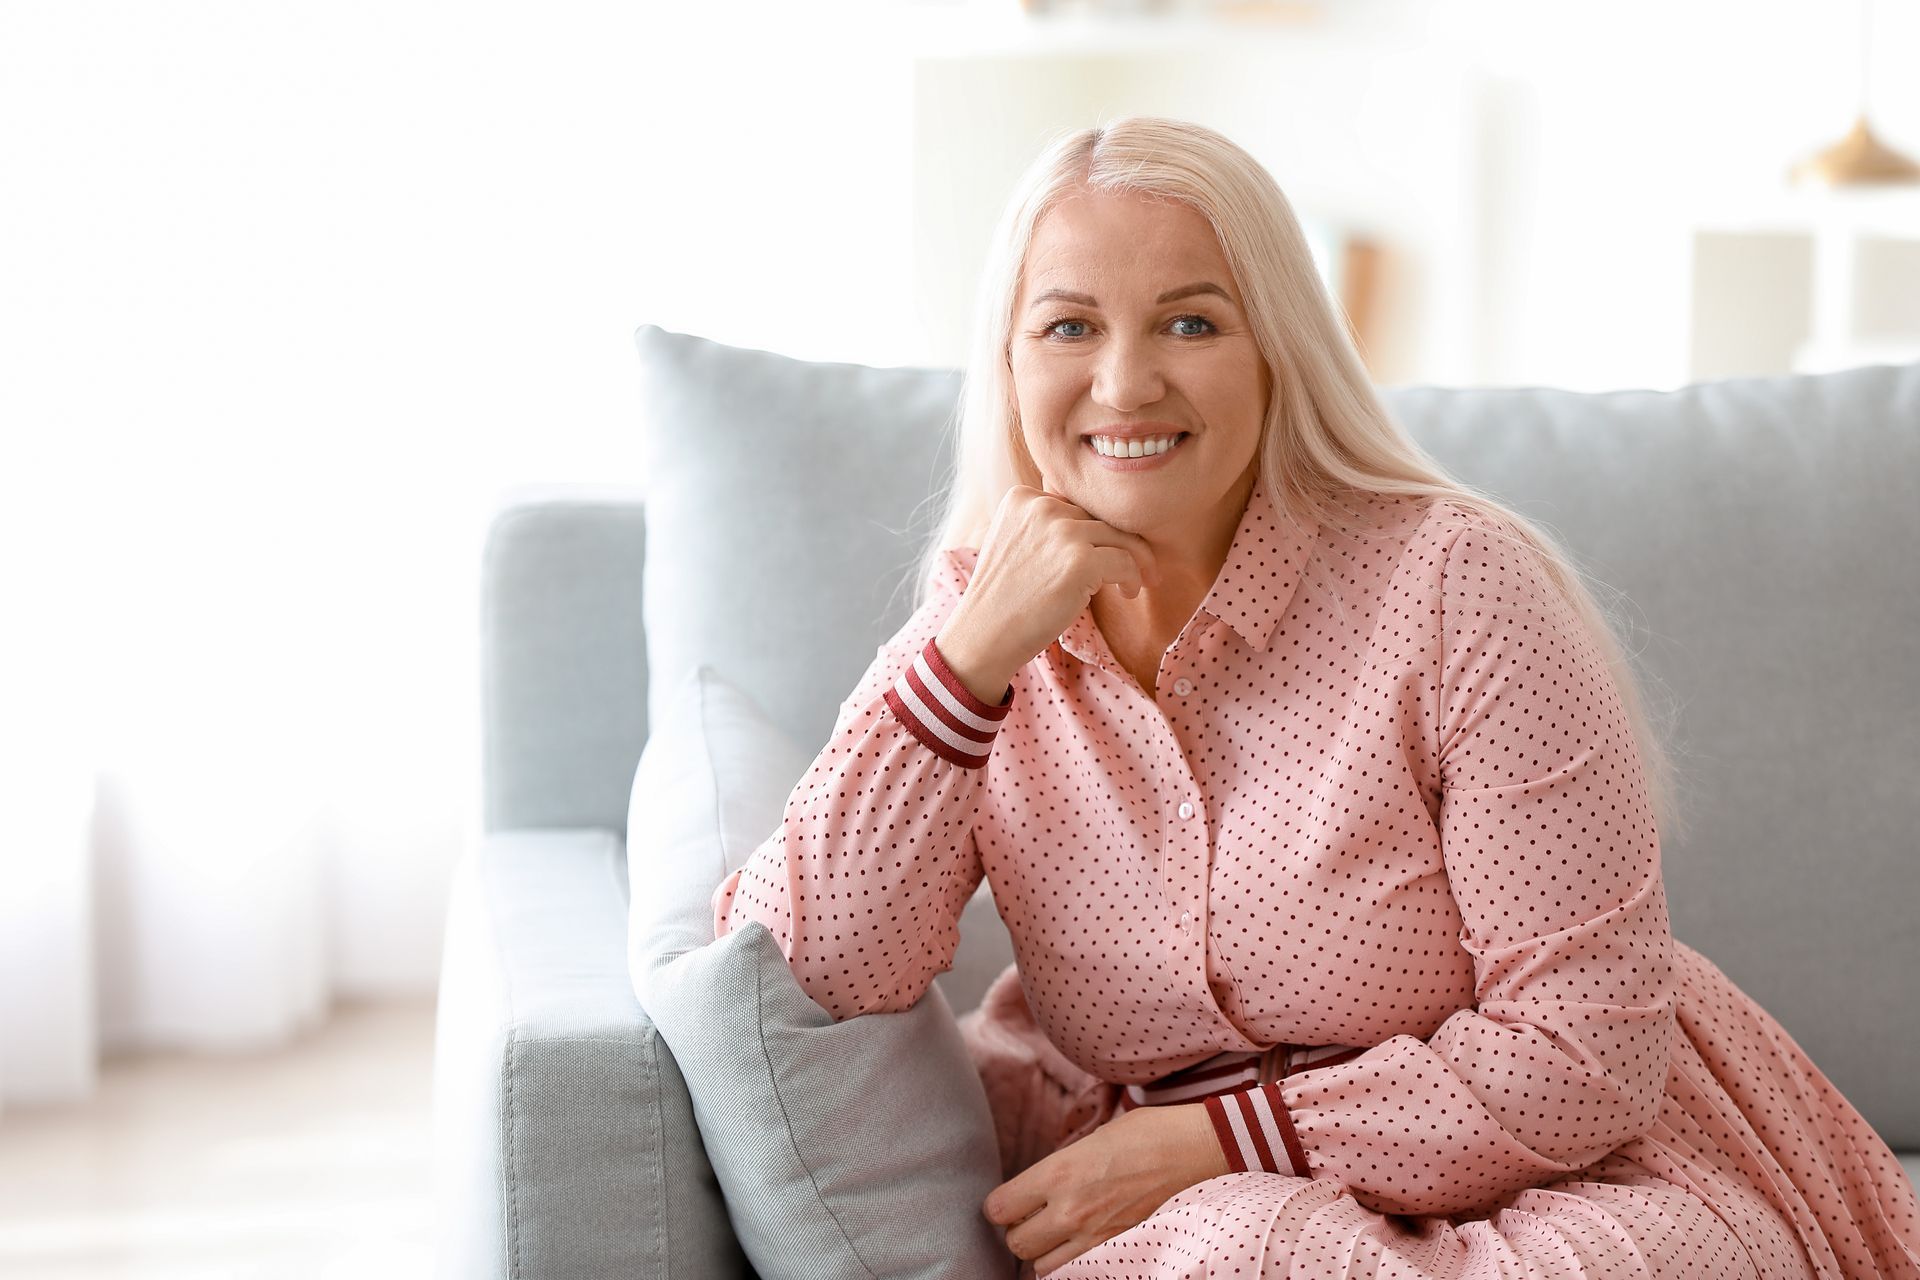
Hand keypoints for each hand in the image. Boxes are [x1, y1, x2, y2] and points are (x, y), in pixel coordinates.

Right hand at [937, 485, 1161, 699]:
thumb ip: (1045, 526)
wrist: (983, 636)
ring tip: (1133, 583)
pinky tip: (1127, 593)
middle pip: (1099, 518)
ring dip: (1135, 560)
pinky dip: (1133, 578)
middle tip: (1133, 569)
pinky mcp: (1080, 560)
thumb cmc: (1003, 599)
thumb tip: (1101, 526)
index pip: (1075, 505)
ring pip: (1120, 537)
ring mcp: (1061, 531)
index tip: (1101, 554)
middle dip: (1118, 544)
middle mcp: (1041, 506)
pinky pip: (1126, 561)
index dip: (1092, 533)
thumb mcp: (1013, 543)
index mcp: (1021, 497)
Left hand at [981, 1102, 1228, 1275]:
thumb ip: (1058, 1168)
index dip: (999, 1205)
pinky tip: (1076, 1243)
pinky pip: (1074, 1269)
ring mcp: (1093, 1234)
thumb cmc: (1144, 1133)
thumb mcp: (1088, 1141)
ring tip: (1055, 1232)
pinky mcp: (1116, 1248)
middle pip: (1015, 1243)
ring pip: (1040, 1265)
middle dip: (1017, 1230)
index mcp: (1057, 1172)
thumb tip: (1038, 1187)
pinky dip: (1067, 1262)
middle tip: (1031, 1216)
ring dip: (1042, 1250)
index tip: (1009, 1200)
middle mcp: (1069, 1208)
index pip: (998, 1208)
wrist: (1191, 1149)